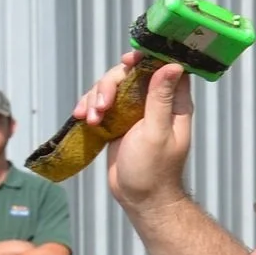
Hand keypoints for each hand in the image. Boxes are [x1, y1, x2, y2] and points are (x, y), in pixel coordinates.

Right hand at [78, 55, 194, 214]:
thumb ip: (161, 98)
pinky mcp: (118, 122)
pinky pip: (101, 104)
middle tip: (101, 105)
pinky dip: (89, 108)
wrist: (138, 197)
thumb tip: (172, 64)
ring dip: (96, 97)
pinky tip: (82, 119)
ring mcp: (134, 111)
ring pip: (112, 88)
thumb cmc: (153, 169)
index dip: (146, 57)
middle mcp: (154, 102)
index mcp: (172, 102)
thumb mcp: (156, 132)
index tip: (128, 60)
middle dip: (110, 84)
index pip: (163, 65)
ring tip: (90, 119)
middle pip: (130, 74)